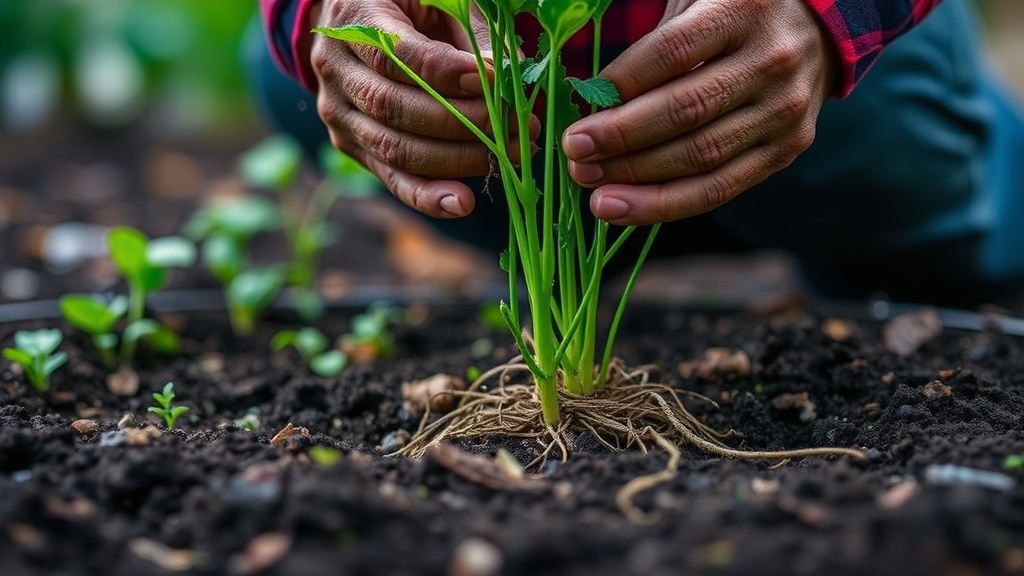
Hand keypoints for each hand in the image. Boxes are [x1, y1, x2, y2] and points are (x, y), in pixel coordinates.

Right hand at [310, 0, 514, 217]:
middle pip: (395, 107)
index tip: (492, 80)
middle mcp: (335, 68)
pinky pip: (390, 175)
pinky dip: (427, 195)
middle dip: (463, 122)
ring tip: (508, 157)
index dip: (444, 72)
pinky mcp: (352, 145)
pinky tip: (462, 203)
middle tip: (519, 127)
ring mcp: (339, 111)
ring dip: (456, 159)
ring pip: (393, 146)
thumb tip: (507, 76)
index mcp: (352, 16)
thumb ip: (472, 33)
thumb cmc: (415, 5)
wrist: (364, 23)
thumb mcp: (443, 1)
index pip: (396, 54)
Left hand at [562, 0, 838, 225]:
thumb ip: (650, 41)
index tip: (581, 104)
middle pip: (686, 110)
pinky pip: (719, 188)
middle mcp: (771, 61)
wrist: (813, 31)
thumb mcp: (694, 0)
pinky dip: (664, 204)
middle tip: (573, 151)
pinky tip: (621, 209)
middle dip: (621, 137)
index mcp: (744, 9)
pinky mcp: (786, 151)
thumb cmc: (730, 14)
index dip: (623, 82)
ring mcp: (783, 111)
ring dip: (636, 177)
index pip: (673, 52)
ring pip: (701, 157)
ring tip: (589, 185)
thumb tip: (591, 99)